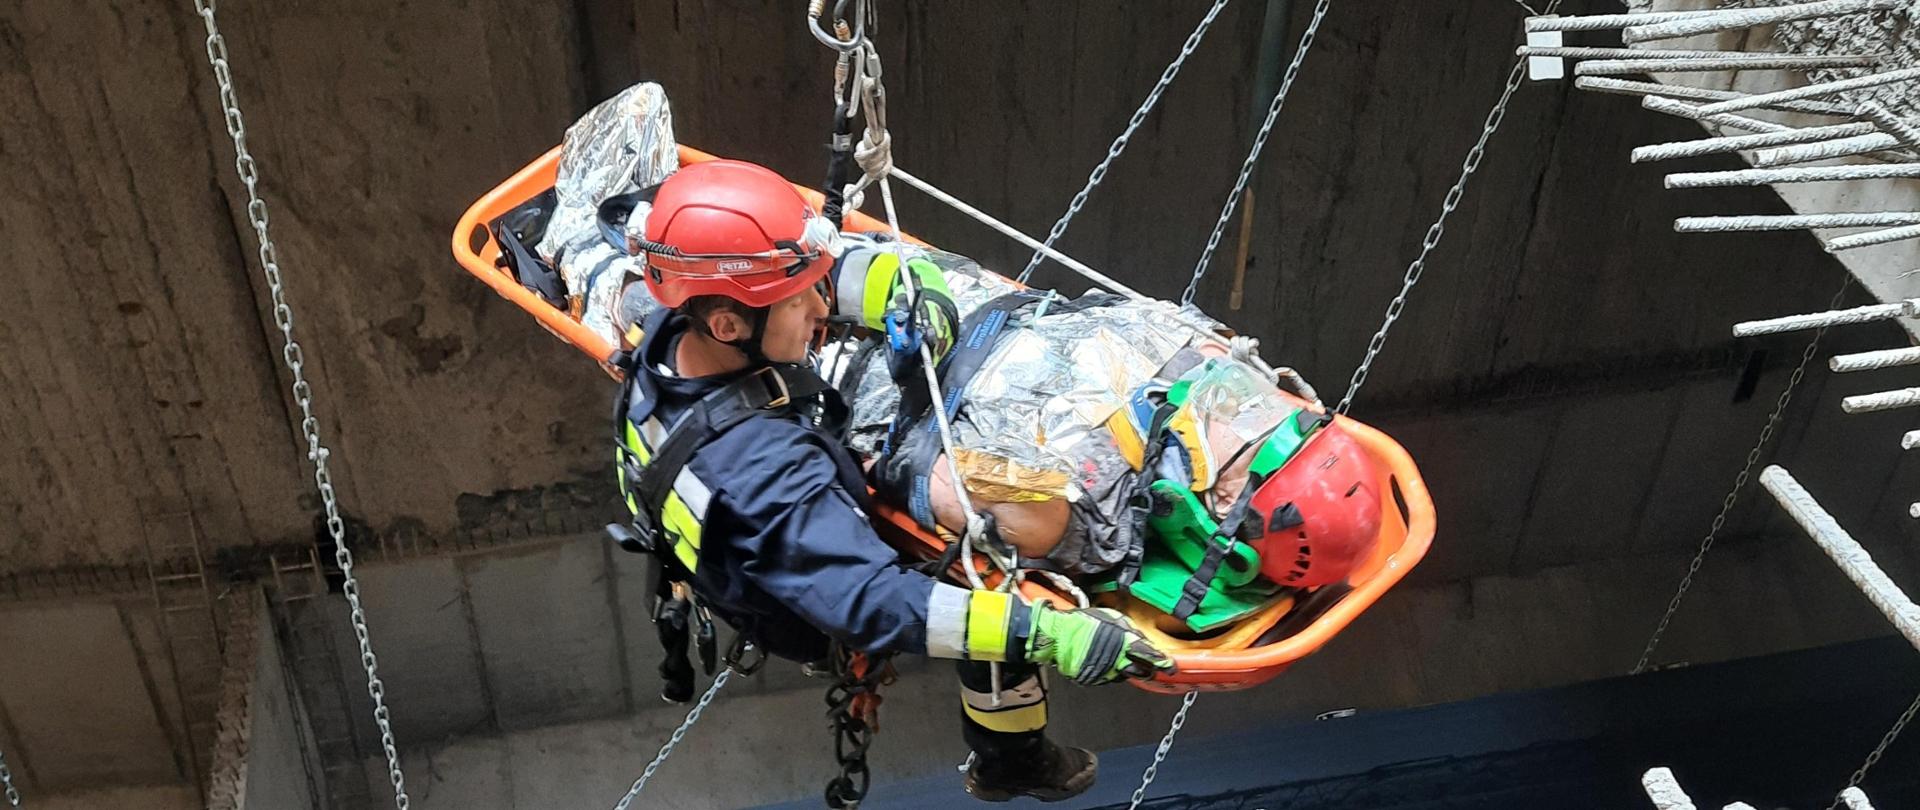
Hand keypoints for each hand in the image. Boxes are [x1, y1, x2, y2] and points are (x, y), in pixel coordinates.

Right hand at [1026, 602, 1175, 684]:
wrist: (1056, 636)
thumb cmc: (1080, 622)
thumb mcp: (1110, 617)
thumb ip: (1128, 629)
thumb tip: (1140, 638)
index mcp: (1122, 643)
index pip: (1148, 656)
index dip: (1161, 662)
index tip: (1169, 666)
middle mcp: (1116, 661)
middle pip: (1140, 671)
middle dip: (1147, 669)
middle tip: (1150, 666)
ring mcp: (1104, 673)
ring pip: (1123, 675)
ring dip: (1125, 668)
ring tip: (1117, 657)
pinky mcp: (1093, 679)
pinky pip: (1107, 678)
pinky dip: (1109, 671)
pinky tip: (1103, 661)